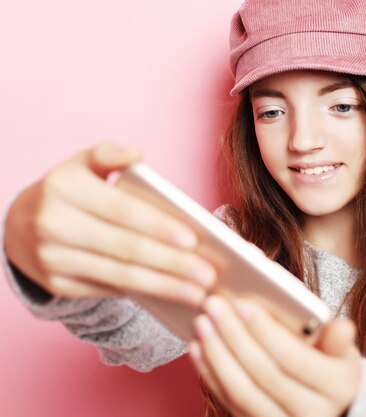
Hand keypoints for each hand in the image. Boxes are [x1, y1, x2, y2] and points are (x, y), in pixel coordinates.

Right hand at [4, 140, 215, 305]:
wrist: (21, 226)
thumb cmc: (69, 191)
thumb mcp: (83, 164)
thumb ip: (110, 155)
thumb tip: (138, 152)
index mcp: (65, 188)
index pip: (122, 210)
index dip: (159, 227)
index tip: (194, 240)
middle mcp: (54, 224)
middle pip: (125, 249)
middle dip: (171, 264)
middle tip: (208, 275)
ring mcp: (53, 259)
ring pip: (120, 276)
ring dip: (164, 287)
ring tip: (198, 293)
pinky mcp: (57, 286)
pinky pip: (108, 291)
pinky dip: (144, 294)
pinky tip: (172, 297)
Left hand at [188, 295, 361, 416]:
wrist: (328, 409)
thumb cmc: (332, 369)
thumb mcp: (344, 353)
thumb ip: (337, 339)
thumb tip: (342, 327)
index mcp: (337, 388)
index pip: (293, 358)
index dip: (265, 332)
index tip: (241, 303)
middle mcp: (311, 414)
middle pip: (263, 374)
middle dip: (234, 337)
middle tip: (212, 306)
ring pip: (241, 392)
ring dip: (216, 355)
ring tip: (201, 324)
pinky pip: (230, 402)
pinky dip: (210, 374)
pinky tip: (198, 348)